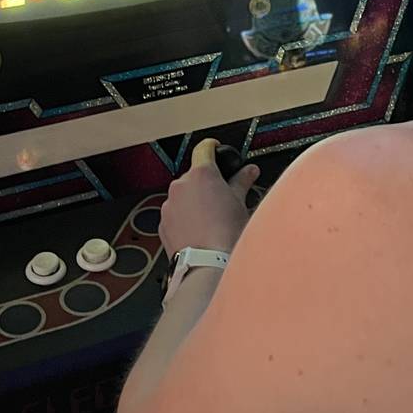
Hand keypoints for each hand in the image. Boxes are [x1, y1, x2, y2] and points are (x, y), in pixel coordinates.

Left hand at [160, 139, 259, 257]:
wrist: (208, 265)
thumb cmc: (226, 235)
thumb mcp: (240, 203)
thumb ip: (242, 181)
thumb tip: (249, 171)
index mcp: (202, 174)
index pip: (204, 148)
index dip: (212, 147)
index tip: (216, 150)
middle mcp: (181, 185)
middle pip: (194, 175)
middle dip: (207, 183)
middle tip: (222, 196)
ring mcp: (169, 204)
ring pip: (184, 195)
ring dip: (195, 201)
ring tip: (211, 218)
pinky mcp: (163, 222)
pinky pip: (175, 213)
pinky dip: (185, 216)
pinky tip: (199, 230)